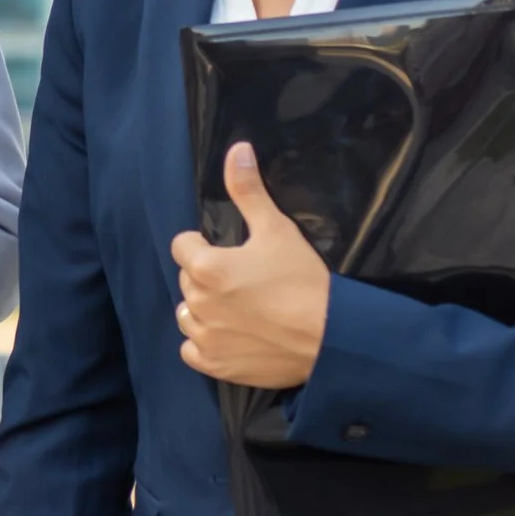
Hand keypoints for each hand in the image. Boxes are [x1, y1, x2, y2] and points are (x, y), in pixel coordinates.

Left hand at [170, 142, 331, 388]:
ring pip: (187, 315)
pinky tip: (229, 336)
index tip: (229, 252)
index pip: (182, 246)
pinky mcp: (216, 365)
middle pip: (188, 280)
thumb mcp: (277, 229)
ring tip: (235, 308)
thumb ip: (249, 191)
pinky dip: (205, 344)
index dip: (202, 245)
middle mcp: (197, 303)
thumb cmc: (303, 280)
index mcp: (205, 267)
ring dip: (203, 310)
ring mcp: (205, 337)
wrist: (332, 337)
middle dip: (206, 277)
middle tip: (241, 280)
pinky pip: (192, 351)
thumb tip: (236, 149)